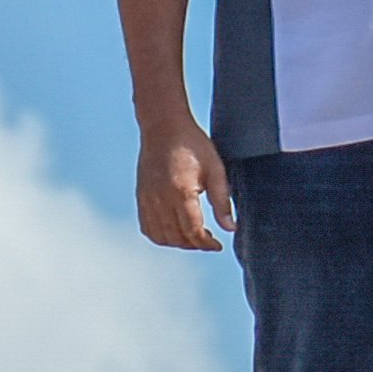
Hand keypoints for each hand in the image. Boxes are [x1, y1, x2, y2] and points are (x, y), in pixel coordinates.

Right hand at [137, 118, 235, 250]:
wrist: (164, 126)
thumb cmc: (193, 144)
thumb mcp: (215, 169)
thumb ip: (222, 201)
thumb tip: (231, 228)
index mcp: (181, 192)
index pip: (192, 231)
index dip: (206, 244)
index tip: (218, 245)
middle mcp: (160, 199)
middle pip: (176, 238)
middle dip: (195, 245)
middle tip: (208, 241)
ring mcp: (147, 198)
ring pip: (160, 237)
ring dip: (178, 243)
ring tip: (193, 237)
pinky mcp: (141, 196)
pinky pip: (147, 227)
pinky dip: (161, 236)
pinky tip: (175, 230)